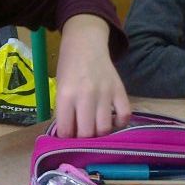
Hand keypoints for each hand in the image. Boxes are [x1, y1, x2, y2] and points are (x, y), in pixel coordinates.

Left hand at [54, 15, 130, 137]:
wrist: (85, 44)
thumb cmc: (68, 68)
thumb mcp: (59, 89)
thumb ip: (64, 110)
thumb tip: (68, 135)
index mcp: (66, 95)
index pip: (66, 130)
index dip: (66, 138)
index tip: (67, 138)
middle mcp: (86, 96)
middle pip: (87, 133)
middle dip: (83, 140)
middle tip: (81, 136)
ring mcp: (105, 93)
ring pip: (105, 128)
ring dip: (100, 135)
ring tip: (95, 130)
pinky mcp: (120, 90)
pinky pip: (125, 115)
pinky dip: (120, 123)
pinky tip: (113, 121)